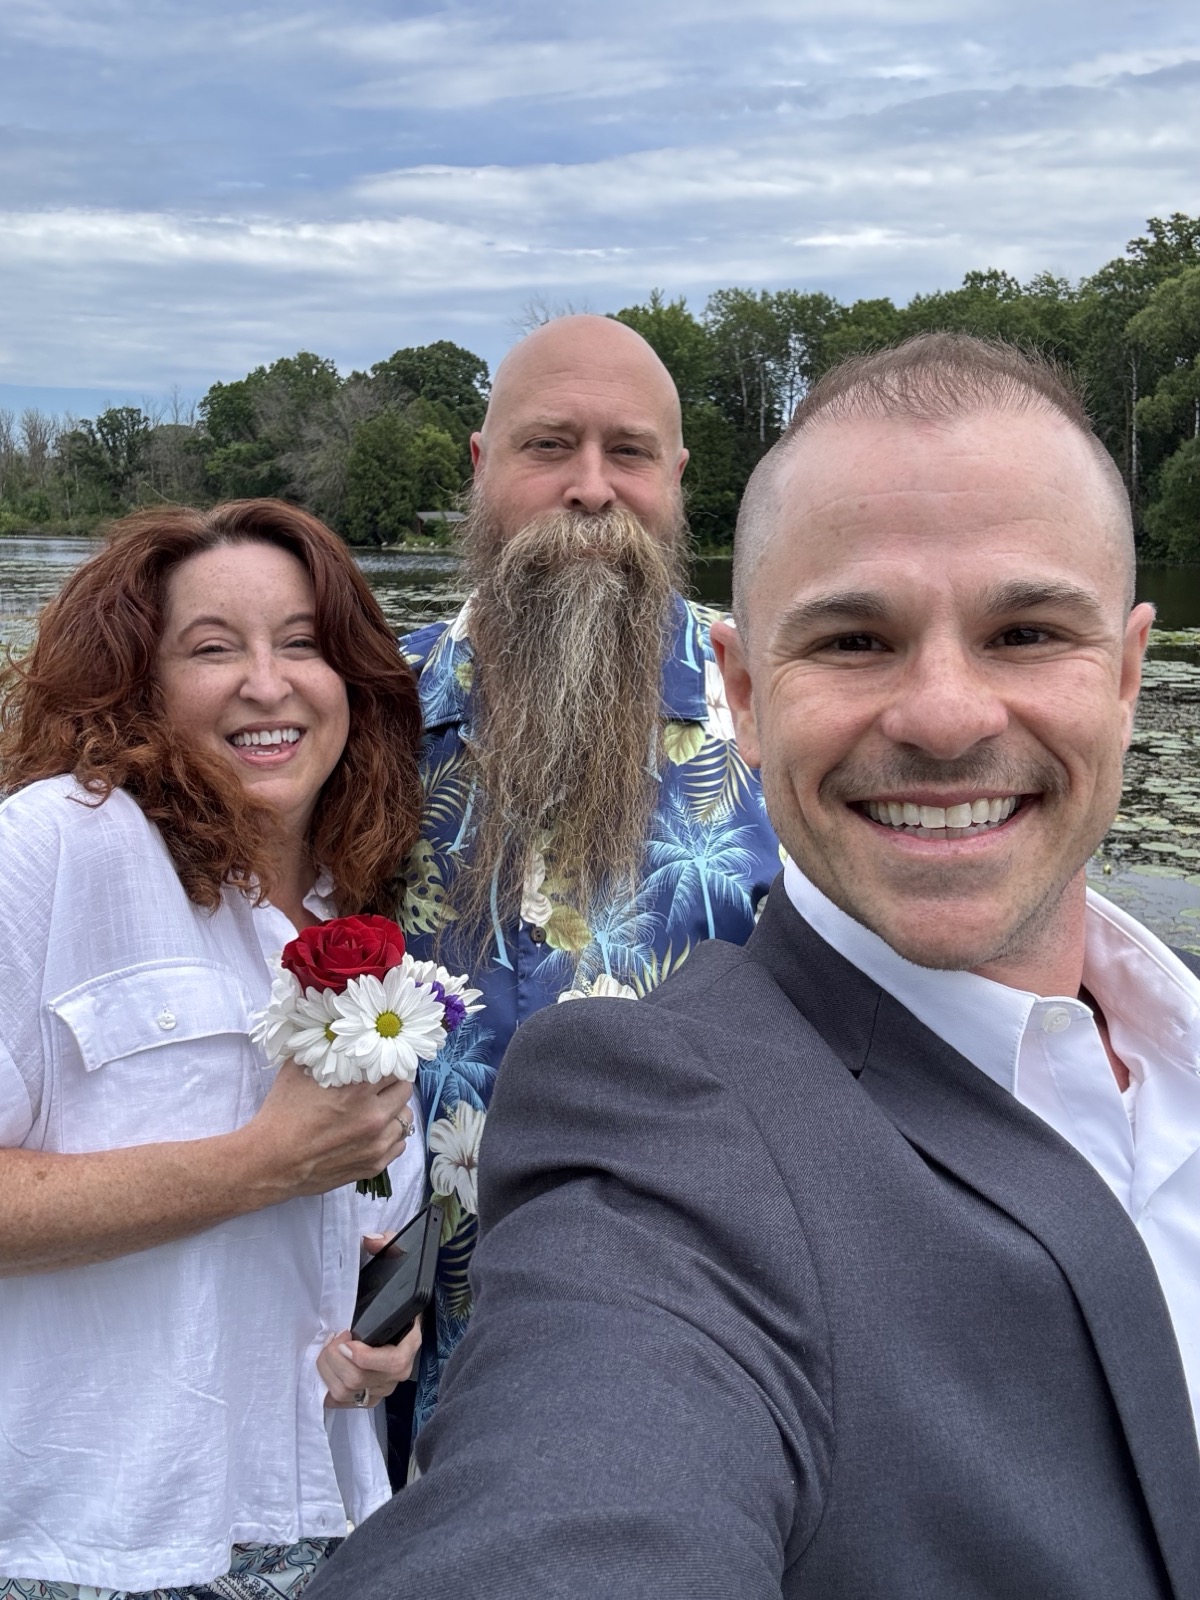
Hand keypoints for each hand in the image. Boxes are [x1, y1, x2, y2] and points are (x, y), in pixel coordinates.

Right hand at [239, 1060, 415, 1202]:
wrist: (270, 1161)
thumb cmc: (281, 1114)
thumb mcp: (298, 1070)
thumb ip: (324, 1052)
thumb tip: (334, 1035)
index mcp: (359, 1091)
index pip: (395, 1068)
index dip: (388, 1063)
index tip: (381, 1064)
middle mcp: (374, 1117)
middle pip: (404, 1091)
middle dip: (394, 1085)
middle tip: (380, 1085)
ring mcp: (376, 1144)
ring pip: (406, 1119)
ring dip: (394, 1111)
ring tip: (377, 1109)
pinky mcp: (373, 1165)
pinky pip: (399, 1144)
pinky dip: (390, 1136)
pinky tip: (373, 1132)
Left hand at [319, 1233, 423, 1407]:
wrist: (388, 1320)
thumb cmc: (389, 1295)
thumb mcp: (393, 1265)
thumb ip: (388, 1246)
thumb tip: (372, 1240)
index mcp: (409, 1339)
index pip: (394, 1361)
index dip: (368, 1357)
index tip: (347, 1341)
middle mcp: (398, 1368)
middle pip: (362, 1378)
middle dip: (336, 1358)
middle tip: (330, 1339)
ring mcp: (382, 1385)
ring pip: (348, 1390)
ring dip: (328, 1369)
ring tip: (326, 1349)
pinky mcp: (366, 1397)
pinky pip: (341, 1401)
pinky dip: (327, 1386)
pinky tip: (326, 1367)